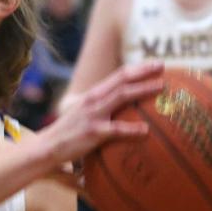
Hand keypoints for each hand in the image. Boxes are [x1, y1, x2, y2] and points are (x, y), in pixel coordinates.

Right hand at [35, 61, 164, 167]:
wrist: (48, 146)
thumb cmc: (70, 132)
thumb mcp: (84, 114)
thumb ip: (102, 108)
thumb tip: (124, 109)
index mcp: (93, 94)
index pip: (119, 75)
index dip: (138, 68)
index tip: (157, 64)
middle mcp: (94, 100)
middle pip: (122, 79)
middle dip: (143, 71)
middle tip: (163, 66)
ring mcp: (93, 115)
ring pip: (121, 96)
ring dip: (143, 90)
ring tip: (161, 87)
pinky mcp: (93, 132)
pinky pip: (116, 129)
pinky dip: (132, 128)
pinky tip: (145, 130)